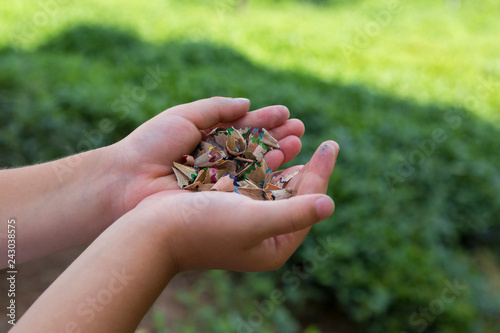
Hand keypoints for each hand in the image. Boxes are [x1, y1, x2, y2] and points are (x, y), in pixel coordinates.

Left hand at [111, 97, 305, 215]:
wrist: (126, 182)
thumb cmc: (151, 145)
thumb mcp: (184, 117)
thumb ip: (216, 108)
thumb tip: (247, 103)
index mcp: (207, 137)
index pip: (243, 126)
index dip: (266, 120)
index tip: (288, 114)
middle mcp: (216, 159)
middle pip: (253, 147)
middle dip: (277, 138)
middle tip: (301, 131)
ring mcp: (217, 181)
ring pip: (253, 168)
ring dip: (276, 157)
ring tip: (297, 147)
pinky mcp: (217, 201)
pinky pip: (244, 189)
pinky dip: (263, 180)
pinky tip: (281, 171)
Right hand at [133, 139, 338, 271]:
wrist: (153, 230)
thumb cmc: (204, 228)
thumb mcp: (254, 222)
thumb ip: (294, 214)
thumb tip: (330, 204)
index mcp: (274, 247)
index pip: (308, 206)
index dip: (321, 174)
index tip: (330, 145)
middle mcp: (262, 236)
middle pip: (294, 196)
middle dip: (307, 167)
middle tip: (324, 144)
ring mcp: (244, 221)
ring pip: (273, 185)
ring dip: (286, 160)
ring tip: (299, 136)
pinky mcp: (227, 206)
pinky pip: (252, 180)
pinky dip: (262, 161)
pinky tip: (270, 145)